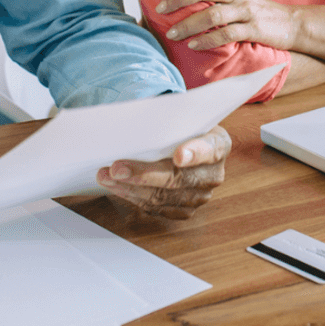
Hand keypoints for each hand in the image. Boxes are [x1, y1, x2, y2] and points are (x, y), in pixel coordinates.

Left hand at [95, 125, 230, 219]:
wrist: (181, 142)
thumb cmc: (178, 126)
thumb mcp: (178, 116)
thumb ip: (166, 121)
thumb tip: (134, 125)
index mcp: (218, 144)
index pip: (209, 149)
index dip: (194, 153)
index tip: (178, 155)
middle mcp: (213, 174)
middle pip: (179, 179)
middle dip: (144, 175)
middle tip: (116, 169)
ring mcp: (200, 195)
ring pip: (163, 197)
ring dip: (131, 187)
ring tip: (106, 176)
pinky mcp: (184, 209)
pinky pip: (156, 207)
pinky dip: (132, 196)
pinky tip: (116, 186)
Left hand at [155, 0, 295, 50]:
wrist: (291, 23)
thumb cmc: (258, 10)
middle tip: (160, 9)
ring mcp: (245, 11)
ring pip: (212, 14)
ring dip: (188, 25)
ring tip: (173, 34)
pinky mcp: (253, 30)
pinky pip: (227, 35)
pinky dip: (207, 41)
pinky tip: (194, 45)